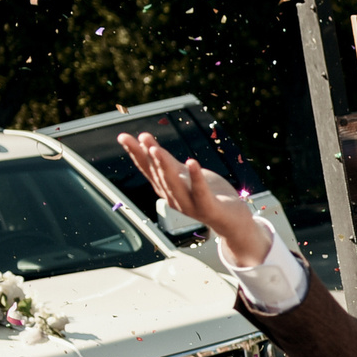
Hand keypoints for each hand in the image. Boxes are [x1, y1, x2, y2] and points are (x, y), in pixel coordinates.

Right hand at [118, 132, 267, 262]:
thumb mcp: (185, 175)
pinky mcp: (207, 208)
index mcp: (166, 189)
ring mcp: (189, 205)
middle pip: (158, 176)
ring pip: (174, 184)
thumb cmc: (208, 195)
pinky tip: (191, 162)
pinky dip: (196, 178)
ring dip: (165, 166)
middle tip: (141, 138)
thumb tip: (146, 142)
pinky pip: (200, 192)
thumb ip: (168, 161)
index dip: (136, 154)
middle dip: (149, 157)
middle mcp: (173, 198)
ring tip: (157, 149)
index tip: (123, 137)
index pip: (147, 170)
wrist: (232, 220)